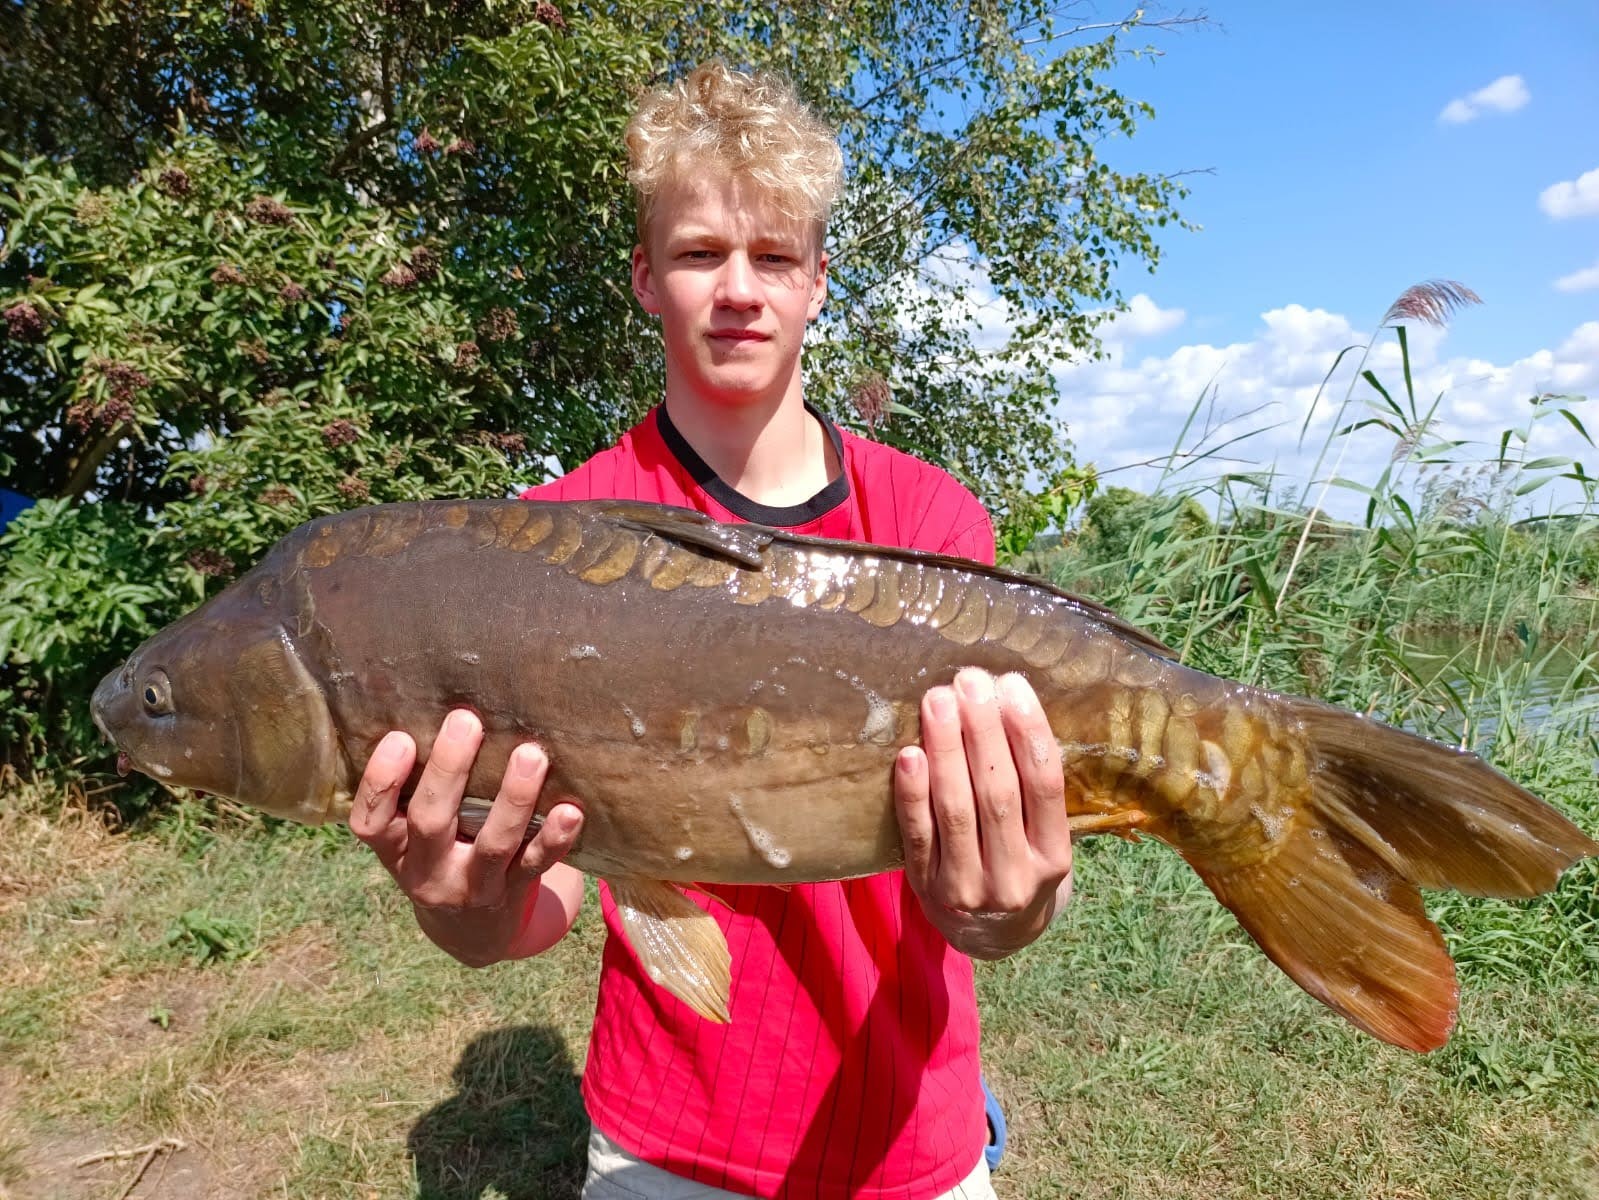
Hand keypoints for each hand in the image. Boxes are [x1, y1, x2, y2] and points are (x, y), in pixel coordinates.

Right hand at [349, 708, 584, 965]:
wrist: (472, 934)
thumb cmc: (442, 854)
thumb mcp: (412, 834)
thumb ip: (416, 787)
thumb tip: (439, 699)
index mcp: (395, 850)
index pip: (370, 821)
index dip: (381, 782)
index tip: (399, 737)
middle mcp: (428, 872)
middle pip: (431, 822)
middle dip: (448, 770)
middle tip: (466, 722)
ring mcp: (472, 888)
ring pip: (492, 844)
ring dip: (513, 799)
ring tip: (531, 755)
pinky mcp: (514, 893)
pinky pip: (536, 865)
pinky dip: (556, 839)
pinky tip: (572, 811)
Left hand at [894, 668, 1072, 958]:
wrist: (993, 936)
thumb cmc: (1022, 864)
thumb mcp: (1046, 838)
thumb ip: (1033, 789)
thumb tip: (1005, 701)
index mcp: (1054, 858)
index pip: (1045, 787)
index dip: (1028, 732)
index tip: (1012, 686)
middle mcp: (1015, 877)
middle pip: (999, 793)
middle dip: (983, 731)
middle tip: (970, 680)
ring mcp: (968, 887)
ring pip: (957, 809)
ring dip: (946, 748)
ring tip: (938, 700)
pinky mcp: (926, 888)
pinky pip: (917, 834)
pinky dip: (912, 793)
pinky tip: (910, 754)